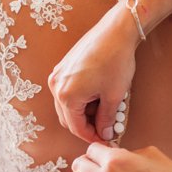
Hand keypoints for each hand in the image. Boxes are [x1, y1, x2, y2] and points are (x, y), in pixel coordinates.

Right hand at [48, 4, 139, 143]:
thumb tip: (104, 133)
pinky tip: (96, 95)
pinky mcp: (62, 68)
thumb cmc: (115, 61)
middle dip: (86, 125)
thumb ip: (106, 118)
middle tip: (105, 127)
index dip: (92, 136)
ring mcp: (57, 76)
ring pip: (66, 105)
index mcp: (66, 96)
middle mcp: (56, 86)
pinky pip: (66, 91)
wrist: (115, 32)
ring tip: (104, 108)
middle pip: (68, 118)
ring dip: (83, 112)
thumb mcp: (114, 95)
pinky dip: (79, 99)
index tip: (105, 139)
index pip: (76, 127)